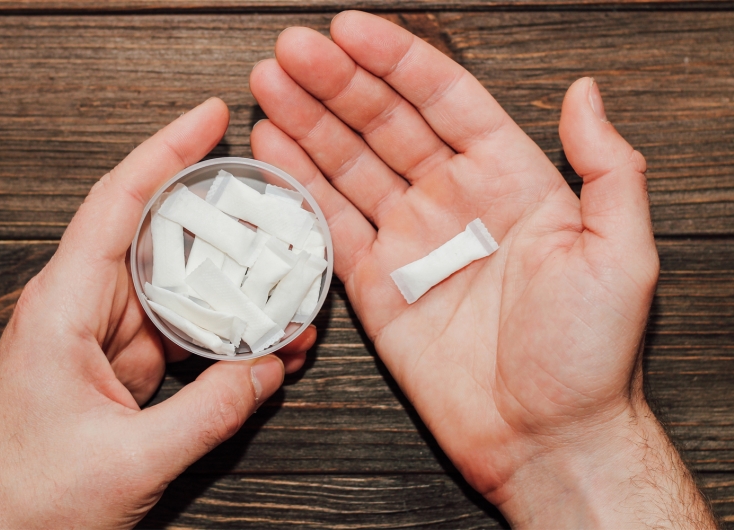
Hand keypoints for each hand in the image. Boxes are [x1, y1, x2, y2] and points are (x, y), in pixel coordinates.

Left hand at [0, 98, 314, 528]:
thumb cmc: (27, 504)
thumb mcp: (133, 460)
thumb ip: (212, 411)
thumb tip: (270, 370)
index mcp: (63, 308)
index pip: (118, 203)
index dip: (166, 151)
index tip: (210, 116)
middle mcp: (79, 310)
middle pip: (160, 240)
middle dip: (222, 224)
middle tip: (277, 211)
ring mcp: (100, 340)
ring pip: (176, 290)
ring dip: (228, 291)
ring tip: (287, 289)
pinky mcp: (116, 369)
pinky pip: (176, 334)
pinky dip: (217, 335)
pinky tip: (259, 343)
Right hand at [250, 12, 714, 527]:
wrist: (545, 436)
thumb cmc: (590, 354)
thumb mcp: (622, 252)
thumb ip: (608, 167)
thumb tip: (586, 92)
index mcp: (510, 180)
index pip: (444, 100)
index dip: (395, 62)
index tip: (350, 30)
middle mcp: (454, 202)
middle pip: (384, 123)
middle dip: (335, 83)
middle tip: (290, 49)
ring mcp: (410, 241)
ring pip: (349, 165)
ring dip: (308, 122)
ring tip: (269, 82)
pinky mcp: (376, 286)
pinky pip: (331, 226)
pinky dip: (300, 187)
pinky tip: (274, 149)